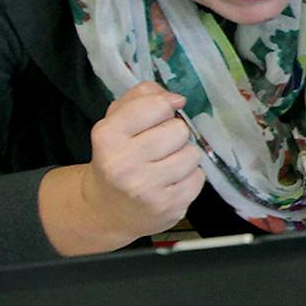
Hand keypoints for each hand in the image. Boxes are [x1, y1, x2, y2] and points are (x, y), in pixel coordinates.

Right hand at [79, 81, 204, 240]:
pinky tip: (171, 182)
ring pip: (192, 153)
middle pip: (179, 130)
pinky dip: (189, 177)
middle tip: (158, 147)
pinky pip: (199, 177)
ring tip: (165, 165)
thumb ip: (142, 97)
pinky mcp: (168, 206)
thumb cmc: (117, 157)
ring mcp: (146, 188)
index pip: (157, 105)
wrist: (106, 209)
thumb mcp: (116, 120)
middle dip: (173, 134)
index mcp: (107, 136)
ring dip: (184, 156)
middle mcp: (124, 163)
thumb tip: (176, 98)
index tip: (158, 117)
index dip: (164, 107)